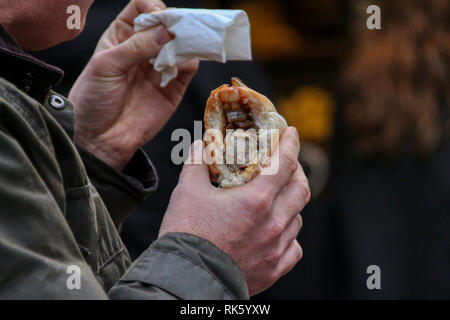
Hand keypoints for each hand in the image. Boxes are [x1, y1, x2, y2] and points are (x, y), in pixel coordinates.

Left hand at [69, 0, 197, 170]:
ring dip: (185, 42)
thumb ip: (135, 47)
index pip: (142, 9)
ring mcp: (159, 69)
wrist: (100, 139)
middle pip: (165, 25)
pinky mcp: (172, 89)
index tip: (158, 16)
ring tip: (183, 46)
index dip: (152, 7)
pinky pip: (187, 70)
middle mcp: (143, 50)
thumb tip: (166, 30)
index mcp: (122, 37)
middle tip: (177, 30)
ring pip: (180, 45)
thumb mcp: (106, 66)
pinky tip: (183, 64)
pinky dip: (190, 63)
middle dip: (173, 24)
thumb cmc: (93, 99)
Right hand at [159, 127, 309, 295]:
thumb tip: (200, 145)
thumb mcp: (187, 191)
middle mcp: (273, 223)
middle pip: (301, 189)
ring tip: (279, 197)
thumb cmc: (186, 234)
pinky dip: (289, 235)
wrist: (186, 280)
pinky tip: (277, 232)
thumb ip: (197, 163)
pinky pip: (294, 248)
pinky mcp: (274, 269)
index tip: (291, 132)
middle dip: (296, 170)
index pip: (284, 163)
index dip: (290, 143)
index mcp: (257, 200)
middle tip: (287, 163)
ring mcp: (276, 248)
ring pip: (297, 218)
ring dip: (291, 203)